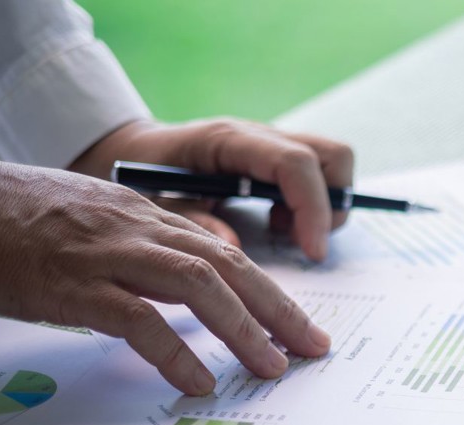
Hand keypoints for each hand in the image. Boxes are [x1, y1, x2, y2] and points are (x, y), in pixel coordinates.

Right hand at [0, 156, 331, 394]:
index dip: (270, 291)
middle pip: (228, 266)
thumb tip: (182, 294)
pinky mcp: (70, 285)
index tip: (301, 326)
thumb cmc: (15, 219)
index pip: (225, 253)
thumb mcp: (91, 224)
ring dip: (243, 329)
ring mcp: (105, 254)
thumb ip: (138, 250)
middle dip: (279, 310)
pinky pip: (137, 319)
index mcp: (145, 217)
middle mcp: (136, 229)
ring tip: (271, 367)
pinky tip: (198, 382)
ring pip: (198, 284)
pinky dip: (175, 352)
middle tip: (313, 349)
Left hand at [68, 119, 353, 260]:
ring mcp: (274, 144)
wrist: (131, 151)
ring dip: (323, 204)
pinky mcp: (277, 158)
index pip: (296, 164)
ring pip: (332, 163)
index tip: (311, 251)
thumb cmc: (142, 176)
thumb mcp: (157, 205)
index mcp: (231, 140)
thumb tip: (236, 248)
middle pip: (332, 156)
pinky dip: (310, 204)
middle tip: (302, 241)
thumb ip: (194, 222)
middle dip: (331, 204)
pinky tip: (274, 222)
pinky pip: (317, 175)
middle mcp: (261, 135)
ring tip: (282, 230)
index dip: (313, 209)